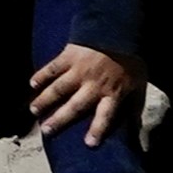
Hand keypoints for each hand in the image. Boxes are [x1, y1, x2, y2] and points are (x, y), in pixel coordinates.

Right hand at [28, 43, 143, 144]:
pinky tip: (32, 84)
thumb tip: (138, 134)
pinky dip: (41, 75)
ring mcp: (79, 70)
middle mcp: (93, 84)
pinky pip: (52, 67)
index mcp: (112, 93)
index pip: (105, 116)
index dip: (97, 129)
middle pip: (74, 106)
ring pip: (59, 88)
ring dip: (45, 100)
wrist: (119, 28)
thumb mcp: (140, 85)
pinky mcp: (69, 56)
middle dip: (59, 119)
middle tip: (46, 131)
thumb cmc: (130, 60)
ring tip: (33, 111)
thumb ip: (135, 109)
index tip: (88, 144)